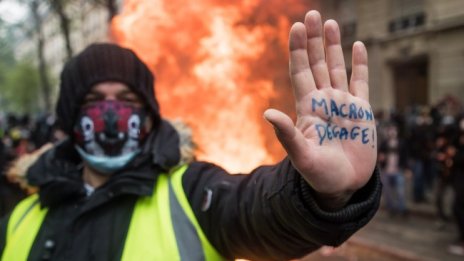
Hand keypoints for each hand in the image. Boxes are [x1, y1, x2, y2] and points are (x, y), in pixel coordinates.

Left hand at [264, 10, 376, 208]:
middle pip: (317, 63)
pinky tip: (358, 46)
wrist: (343, 186)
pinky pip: (361, 82)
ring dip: (334, 46)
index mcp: (307, 108)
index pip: (300, 72)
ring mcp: (342, 103)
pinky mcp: (361, 111)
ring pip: (337, 68)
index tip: (296, 27)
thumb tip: (267, 112)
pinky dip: (360, 64)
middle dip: (314, 40)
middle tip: (312, 14)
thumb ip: (288, 134)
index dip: (298, 50)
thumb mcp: (301, 156)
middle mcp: (323, 100)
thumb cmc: (319, 175)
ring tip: (331, 23)